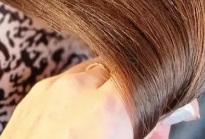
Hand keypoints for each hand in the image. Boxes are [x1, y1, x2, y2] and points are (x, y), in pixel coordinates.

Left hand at [0, 60, 197, 138]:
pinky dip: (78, 94)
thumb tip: (161, 122)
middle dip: (130, 91)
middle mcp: (79, 89)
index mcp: (107, 109)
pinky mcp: (35, 93)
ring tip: (103, 121)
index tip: (168, 105)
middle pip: (119, 71)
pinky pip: (67, 81)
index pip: (145, 77)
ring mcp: (54, 87)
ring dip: (103, 90)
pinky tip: (78, 119)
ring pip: (91, 72)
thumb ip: (145, 134)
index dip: (157, 92)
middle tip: (135, 121)